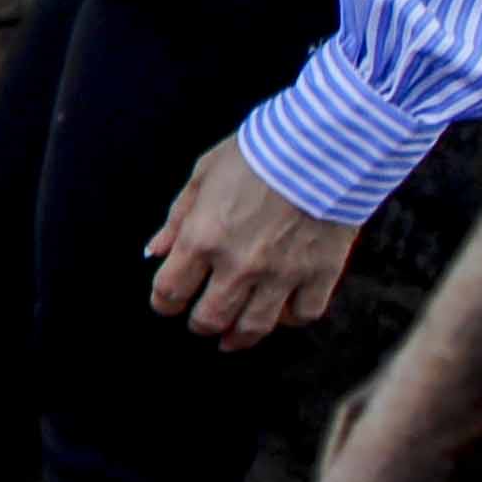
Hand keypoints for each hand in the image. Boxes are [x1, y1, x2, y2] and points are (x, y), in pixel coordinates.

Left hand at [147, 129, 363, 348]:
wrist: (326, 144)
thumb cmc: (260, 152)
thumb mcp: (204, 175)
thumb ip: (178, 219)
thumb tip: (156, 253)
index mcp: (203, 239)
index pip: (169, 291)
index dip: (164, 303)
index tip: (167, 302)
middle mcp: (239, 265)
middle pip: (209, 318)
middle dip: (200, 324)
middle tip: (201, 321)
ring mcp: (282, 274)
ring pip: (254, 327)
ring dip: (238, 336)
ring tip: (232, 337)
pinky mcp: (321, 274)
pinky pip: (303, 314)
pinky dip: (290, 318)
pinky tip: (281, 313)